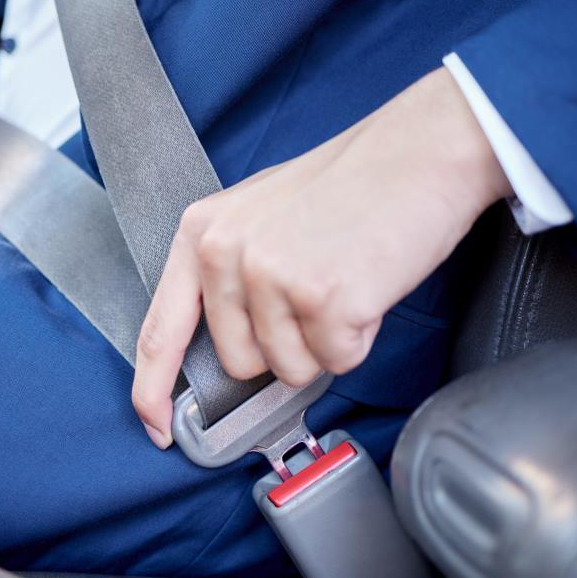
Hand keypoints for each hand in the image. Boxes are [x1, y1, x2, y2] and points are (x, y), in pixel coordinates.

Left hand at [131, 67, 512, 447]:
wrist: (423, 150)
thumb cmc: (354, 182)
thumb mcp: (262, 214)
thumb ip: (231, 272)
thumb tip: (229, 343)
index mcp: (202, 232)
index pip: (159, 331)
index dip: (153, 391)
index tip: (157, 427)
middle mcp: (226, 254)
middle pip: (241, 363)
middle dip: (286, 345)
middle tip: (320, 289)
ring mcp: (272, 277)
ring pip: (293, 369)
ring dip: (327, 341)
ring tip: (346, 279)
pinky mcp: (322, 299)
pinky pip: (338, 360)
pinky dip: (360, 336)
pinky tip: (368, 286)